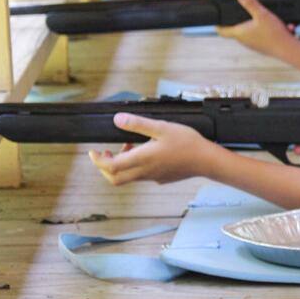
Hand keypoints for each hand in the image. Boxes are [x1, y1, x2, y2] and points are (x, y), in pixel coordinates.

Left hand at [88, 115, 211, 185]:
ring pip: (128, 177)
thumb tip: (117, 120)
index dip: (97, 160)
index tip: (93, 151)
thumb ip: (138, 124)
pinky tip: (147, 152)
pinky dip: (135, 166)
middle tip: (106, 152)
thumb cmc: (187, 143)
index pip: (110, 167)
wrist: (206, 160)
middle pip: (115, 178)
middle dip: (105, 166)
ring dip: (122, 164)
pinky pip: (142, 176)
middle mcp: (145, 172)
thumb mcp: (161, 127)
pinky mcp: (161, 178)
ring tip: (129, 146)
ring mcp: (153, 177)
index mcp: (142, 159)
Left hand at [217, 0, 295, 55]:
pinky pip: (259, 35)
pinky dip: (264, 28)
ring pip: (249, 31)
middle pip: (236, 28)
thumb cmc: (274, 34)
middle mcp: (244, 41)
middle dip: (239, 18)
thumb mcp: (261, 14)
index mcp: (240, 33)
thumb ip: (250, 3)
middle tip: (243, 9)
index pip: (221, 30)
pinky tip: (273, 24)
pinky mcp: (262, 46)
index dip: (217, 23)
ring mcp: (253, 44)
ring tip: (264, 16)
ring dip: (254, 23)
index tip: (216, 17)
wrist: (288, 50)